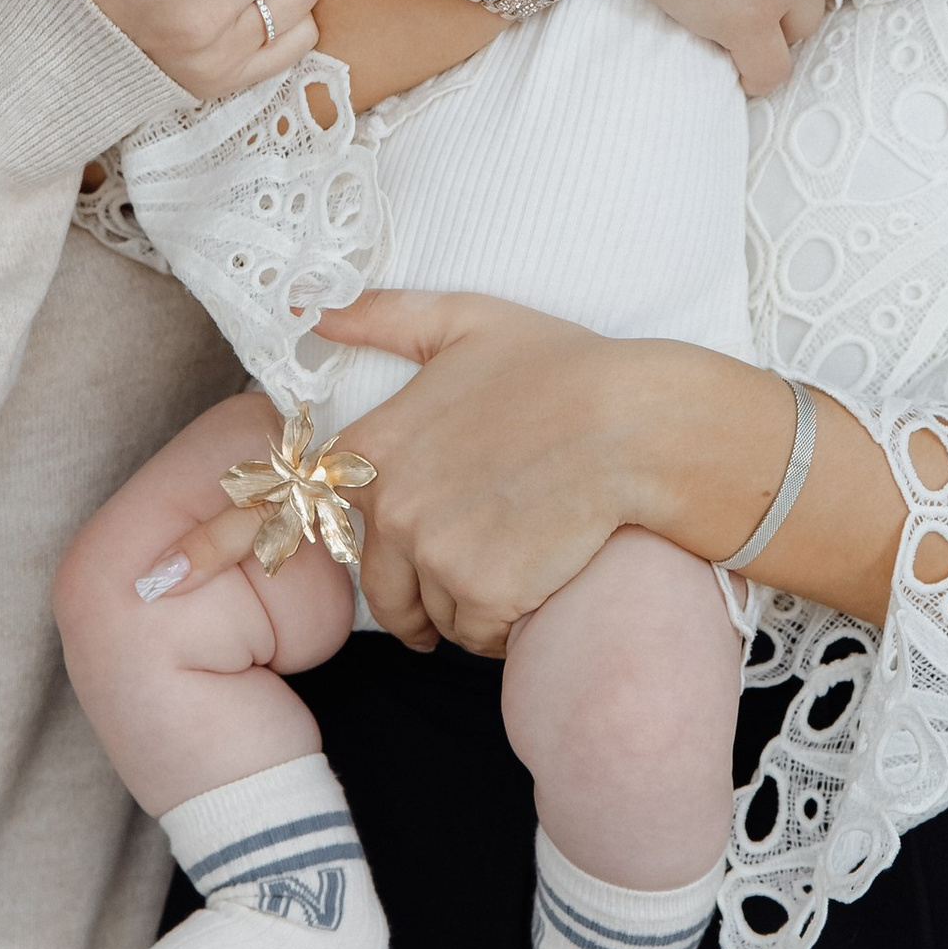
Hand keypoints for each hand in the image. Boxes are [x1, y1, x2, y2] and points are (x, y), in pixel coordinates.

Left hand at [310, 292, 670, 651]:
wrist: (632, 423)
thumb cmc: (559, 367)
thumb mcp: (465, 320)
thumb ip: (383, 317)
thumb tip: (315, 313)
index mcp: (372, 450)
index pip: (345, 521)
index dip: (386, 532)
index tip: (412, 539)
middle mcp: (391, 509)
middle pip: (384, 587)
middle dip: (414, 596)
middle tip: (457, 582)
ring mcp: (436, 556)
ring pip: (433, 613)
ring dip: (462, 608)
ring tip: (507, 574)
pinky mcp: (484, 594)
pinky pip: (477, 635)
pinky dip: (500, 628)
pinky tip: (529, 594)